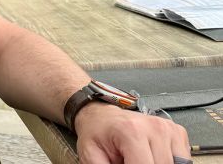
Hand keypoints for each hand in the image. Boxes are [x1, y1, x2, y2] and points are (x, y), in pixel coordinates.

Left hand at [75, 102, 191, 162]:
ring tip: (141, 160)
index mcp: (131, 132)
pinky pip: (183, 159)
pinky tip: (153, 158)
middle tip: (131, 162)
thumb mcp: (92, 156)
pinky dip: (169, 162)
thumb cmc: (97, 134)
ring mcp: (168, 128)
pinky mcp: (177, 132)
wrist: (101, 116)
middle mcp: (153, 127)